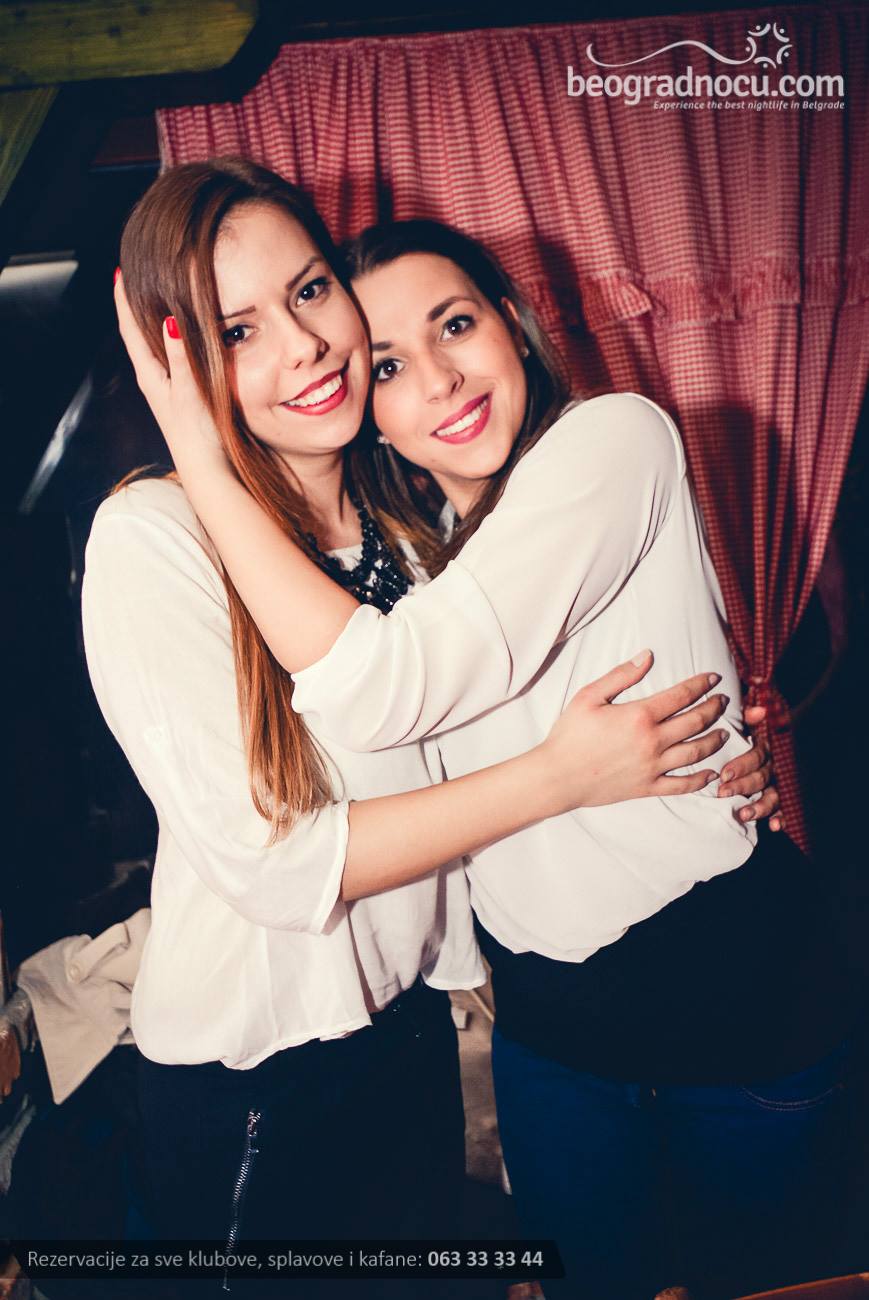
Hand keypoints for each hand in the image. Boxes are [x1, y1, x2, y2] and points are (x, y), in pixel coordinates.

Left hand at [114, 271, 225, 466]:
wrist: (207, 469)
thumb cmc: (197, 433)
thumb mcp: (188, 390)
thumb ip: (179, 356)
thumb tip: (170, 319)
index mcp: (149, 374)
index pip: (130, 329)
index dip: (123, 300)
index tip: (119, 272)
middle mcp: (153, 378)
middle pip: (137, 333)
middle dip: (134, 305)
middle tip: (135, 276)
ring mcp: (165, 387)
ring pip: (152, 345)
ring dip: (151, 321)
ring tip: (154, 297)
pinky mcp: (179, 394)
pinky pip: (168, 357)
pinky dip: (169, 338)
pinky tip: (179, 336)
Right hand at [539, 650, 729, 813]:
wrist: (557, 777)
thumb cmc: (569, 734)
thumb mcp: (589, 696)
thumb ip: (621, 676)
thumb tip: (647, 656)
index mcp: (639, 716)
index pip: (681, 696)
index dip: (701, 685)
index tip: (713, 679)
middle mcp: (652, 742)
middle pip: (695, 722)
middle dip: (714, 708)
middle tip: (723, 701)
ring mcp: (652, 767)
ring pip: (696, 753)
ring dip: (715, 740)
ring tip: (725, 733)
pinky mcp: (647, 787)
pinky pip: (682, 785)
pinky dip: (701, 780)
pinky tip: (711, 773)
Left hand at [717, 704, 782, 831]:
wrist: (758, 739)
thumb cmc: (744, 731)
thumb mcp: (744, 720)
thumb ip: (749, 716)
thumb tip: (759, 712)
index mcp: (764, 746)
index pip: (756, 756)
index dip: (741, 765)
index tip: (724, 773)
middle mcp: (773, 764)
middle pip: (761, 777)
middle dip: (742, 786)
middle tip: (723, 792)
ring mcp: (777, 782)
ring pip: (772, 795)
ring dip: (759, 806)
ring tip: (743, 814)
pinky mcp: (778, 796)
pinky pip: (783, 808)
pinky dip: (781, 818)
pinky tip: (775, 827)